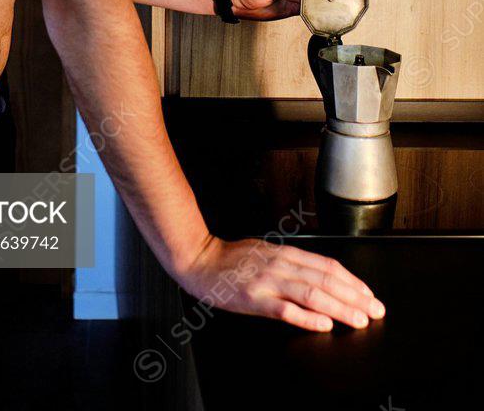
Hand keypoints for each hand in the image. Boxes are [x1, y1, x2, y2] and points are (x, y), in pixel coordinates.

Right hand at [178, 234, 385, 331]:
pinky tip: (323, 324)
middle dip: (355, 296)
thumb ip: (293, 264)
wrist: (202, 261)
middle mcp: (281, 265)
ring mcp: (269, 282)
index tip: (369, 295)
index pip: (328, 266)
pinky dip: (307, 317)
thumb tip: (322, 276)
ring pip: (312, 293)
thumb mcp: (267, 253)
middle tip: (375, 310)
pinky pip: (286, 309)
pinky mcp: (255, 300)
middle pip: (326, 280)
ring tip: (358, 319)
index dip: (352, 281)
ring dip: (340, 307)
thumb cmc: (233, 259)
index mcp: (286, 254)